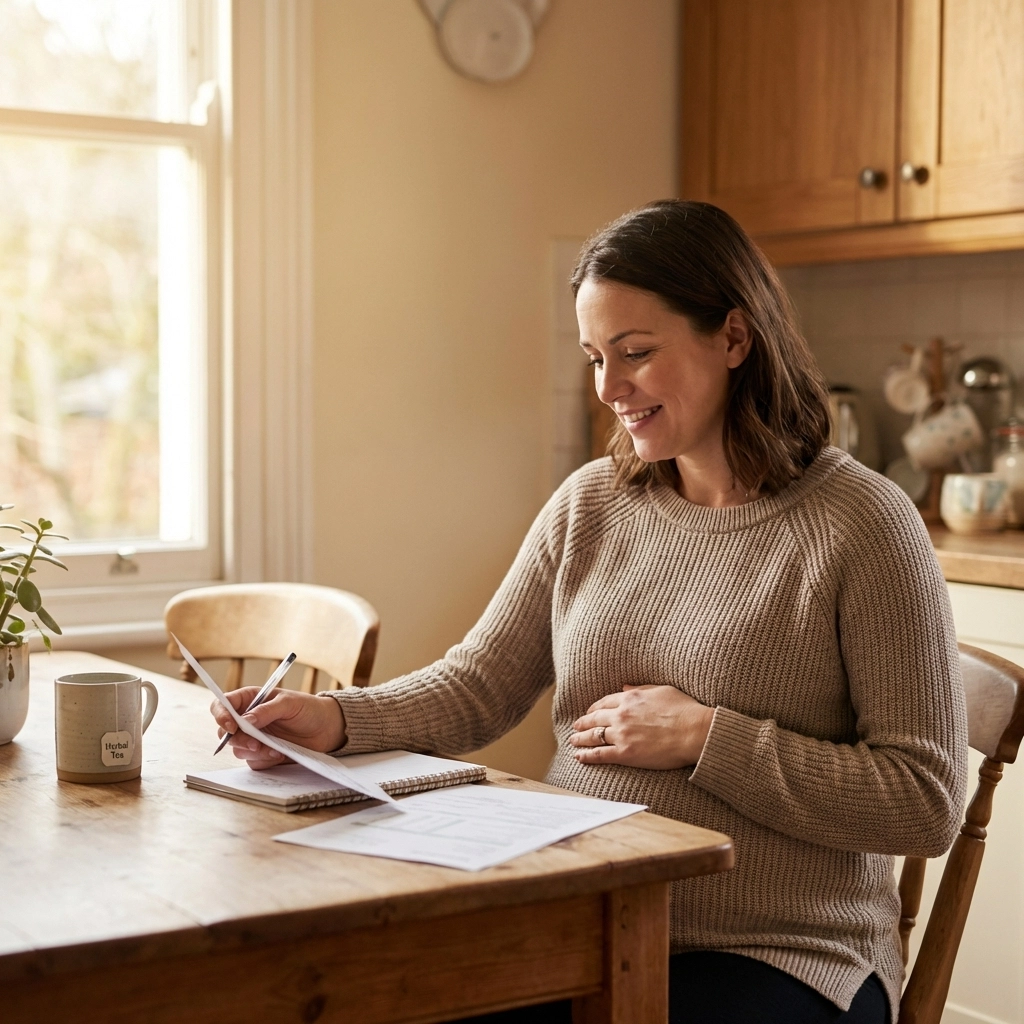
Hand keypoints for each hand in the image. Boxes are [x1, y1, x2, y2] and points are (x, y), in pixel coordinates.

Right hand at [210, 688, 345, 769]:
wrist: (326, 728)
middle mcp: (248, 719)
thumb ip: (266, 711)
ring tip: (275, 748)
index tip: (230, 726)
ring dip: (254, 751)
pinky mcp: (262, 753)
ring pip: (238, 750)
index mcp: (250, 700)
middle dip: (238, 740)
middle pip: (225, 732)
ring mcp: (254, 738)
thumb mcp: (289, 703)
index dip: (221, 715)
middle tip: (255, 743)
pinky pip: (253, 761)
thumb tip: (245, 720)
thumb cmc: (309, 709)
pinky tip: (279, 753)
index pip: (223, 705)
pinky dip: (264, 759)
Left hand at [570, 684, 713, 768]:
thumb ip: (640, 688)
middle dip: (583, 723)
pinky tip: (579, 756)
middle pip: (595, 718)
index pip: (604, 702)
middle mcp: (622, 715)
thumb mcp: (662, 690)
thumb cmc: (684, 709)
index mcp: (630, 698)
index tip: (590, 712)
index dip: (594, 708)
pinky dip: (587, 755)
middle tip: (576, 727)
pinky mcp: (626, 753)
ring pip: (594, 736)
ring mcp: (622, 734)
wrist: (694, 731)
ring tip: (573, 741)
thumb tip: (624, 685)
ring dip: (580, 739)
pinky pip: (600, 754)